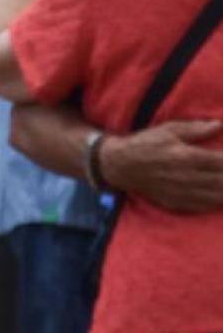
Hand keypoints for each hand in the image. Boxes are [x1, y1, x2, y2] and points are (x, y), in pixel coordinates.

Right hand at [101, 120, 222, 213]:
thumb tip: (218, 125)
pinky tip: (220, 198)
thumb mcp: (168, 129)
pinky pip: (203, 207)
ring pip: (216, 197)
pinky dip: (216, 203)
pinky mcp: (176, 202)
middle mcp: (187, 177)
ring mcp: (182, 192)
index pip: (221, 161)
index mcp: (187, 156)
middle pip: (222, 181)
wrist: (121, 165)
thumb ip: (195, 129)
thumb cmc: (146, 143)